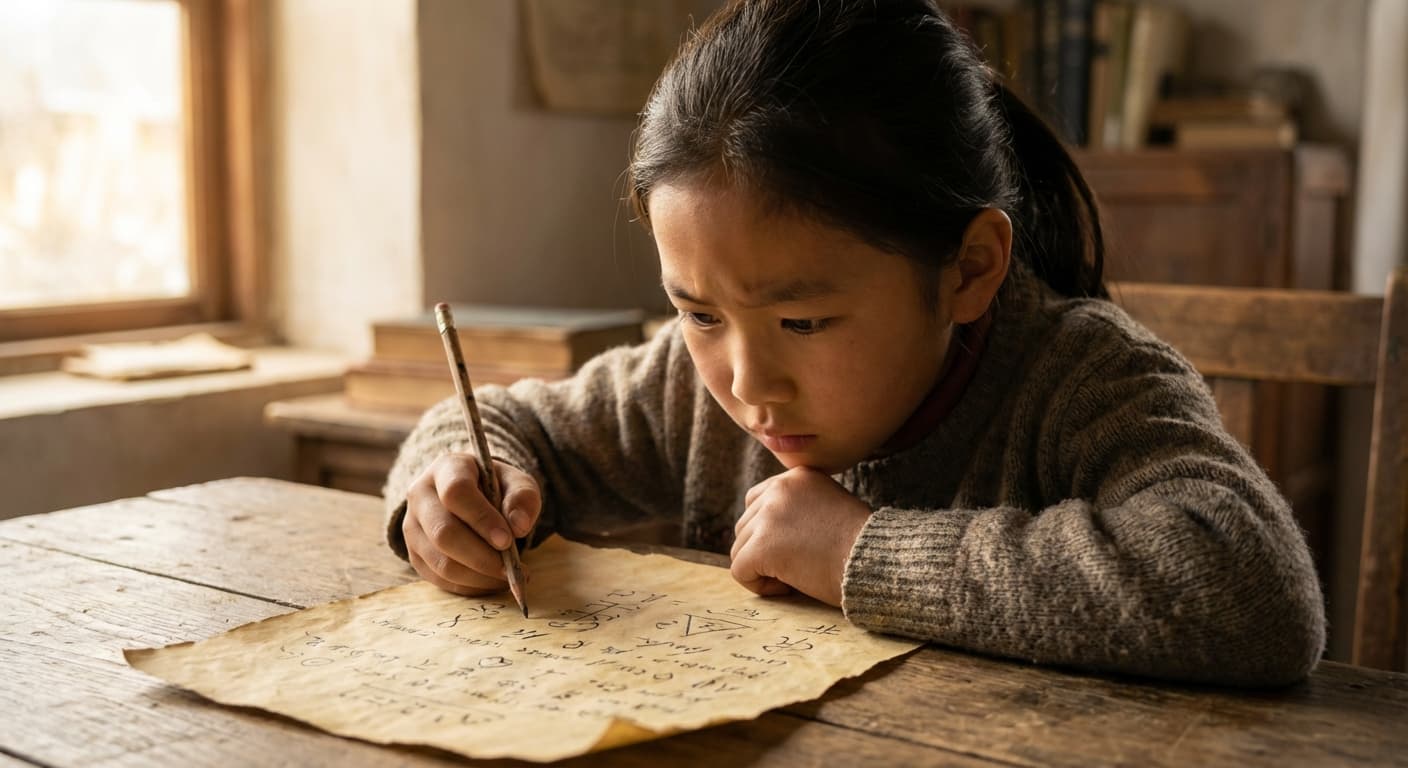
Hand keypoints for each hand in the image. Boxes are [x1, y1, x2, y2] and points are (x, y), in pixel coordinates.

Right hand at [403, 453, 540, 594]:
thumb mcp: (517, 483)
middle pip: (443, 532)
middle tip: (511, 569)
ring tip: (507, 577)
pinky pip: (439, 579)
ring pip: (440, 562)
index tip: (507, 540)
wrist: (472, 498)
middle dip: (481, 557)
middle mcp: (420, 494)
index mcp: (447, 468)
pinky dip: (469, 586)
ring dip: (478, 576)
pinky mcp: (414, 553)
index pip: (456, 492)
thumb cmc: (496, 489)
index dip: (481, 519)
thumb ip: (522, 498)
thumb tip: (519, 526)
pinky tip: (491, 581)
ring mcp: (412, 526)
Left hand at [730, 467, 871, 605]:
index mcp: (797, 477)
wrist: (876, 561)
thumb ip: (800, 509)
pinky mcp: (762, 545)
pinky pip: (740, 570)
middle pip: (746, 525)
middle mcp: (779, 488)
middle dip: (764, 550)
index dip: (770, 531)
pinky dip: (758, 585)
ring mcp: (768, 515)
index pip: (758, 501)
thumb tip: (770, 532)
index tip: (796, 548)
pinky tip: (788, 587)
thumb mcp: (830, 508)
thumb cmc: (861, 546)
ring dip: (762, 568)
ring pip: (740, 548)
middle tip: (797, 566)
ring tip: (795, 577)